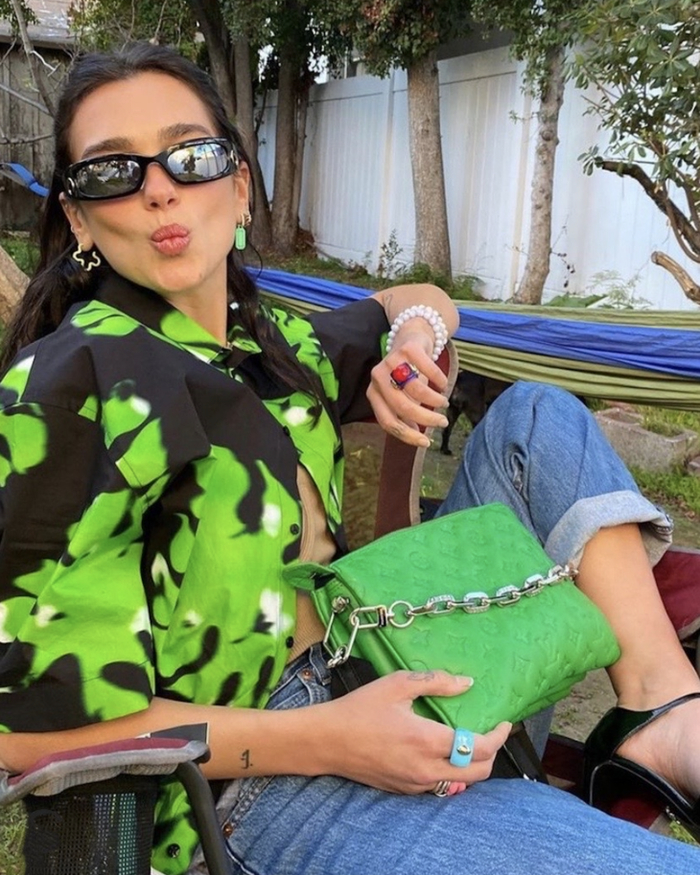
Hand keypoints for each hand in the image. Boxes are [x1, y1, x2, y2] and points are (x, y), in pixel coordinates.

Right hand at [313, 669, 510, 794]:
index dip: (499, 736)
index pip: (479, 747)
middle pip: (478, 772)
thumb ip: (435, 682)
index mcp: (427, 740)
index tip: (505, 723)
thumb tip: (467, 683)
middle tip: (492, 734)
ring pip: (460, 781)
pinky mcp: (404, 790)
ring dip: (472, 764)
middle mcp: (426, 769)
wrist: (327, 741)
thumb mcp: (397, 684)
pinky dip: (450, 770)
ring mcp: (415, 784)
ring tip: (468, 740)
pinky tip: (441, 751)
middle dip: (493, 754)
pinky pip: (439, 784)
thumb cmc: (360, 708)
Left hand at [367, 335, 449, 447]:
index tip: (427, 442)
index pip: (388, 421)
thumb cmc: (406, 375)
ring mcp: (391, 361)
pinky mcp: (408, 349)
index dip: (408, 435)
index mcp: (373, 394)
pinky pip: (429, 371)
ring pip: (417, 390)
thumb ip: (405, 416)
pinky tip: (443, 385)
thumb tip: (418, 436)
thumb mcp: (402, 396)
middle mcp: (378, 377)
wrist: (410, 339)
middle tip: (443, 422)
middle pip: (402, 407)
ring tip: (444, 403)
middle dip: (426, 419)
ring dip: (435, 400)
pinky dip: (439, 381)